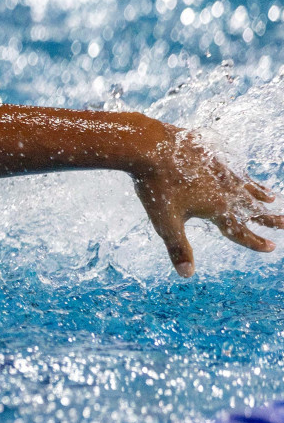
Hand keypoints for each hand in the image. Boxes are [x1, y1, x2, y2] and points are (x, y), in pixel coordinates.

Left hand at [133, 129, 281, 275]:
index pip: (241, 231)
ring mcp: (221, 171)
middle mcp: (226, 190)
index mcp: (217, 208)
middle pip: (252, 208)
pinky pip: (235, 169)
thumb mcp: (166, 222)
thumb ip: (178, 248)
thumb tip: (187, 275)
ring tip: (271, 199)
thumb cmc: (156, 187)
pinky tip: (244, 176)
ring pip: (247, 187)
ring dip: (260, 195)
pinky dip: (244, 176)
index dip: (255, 241)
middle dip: (268, 218)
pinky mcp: (213, 155)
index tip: (270, 248)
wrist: (151, 147)